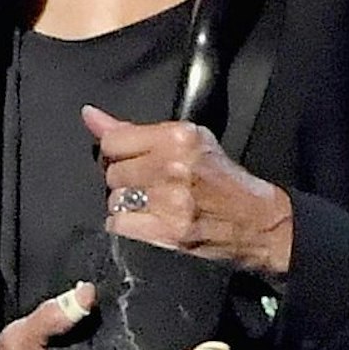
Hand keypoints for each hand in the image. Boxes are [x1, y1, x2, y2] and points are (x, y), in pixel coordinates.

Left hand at [83, 105, 293, 275]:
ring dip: (127, 207)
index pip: (113, 141)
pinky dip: (129, 229)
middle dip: (125, 181)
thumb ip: (135, 130)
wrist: (258, 223)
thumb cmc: (223, 180)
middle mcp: (172, 166)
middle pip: (112, 173)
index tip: (129, 161)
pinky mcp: (167, 233)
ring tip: (151, 208)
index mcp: (179, 137)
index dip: (116, 154)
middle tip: (147, 188)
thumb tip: (89, 116)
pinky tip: (149, 226)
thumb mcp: (189, 142)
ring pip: (115, 201)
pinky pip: (120, 227)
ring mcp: (169, 202)